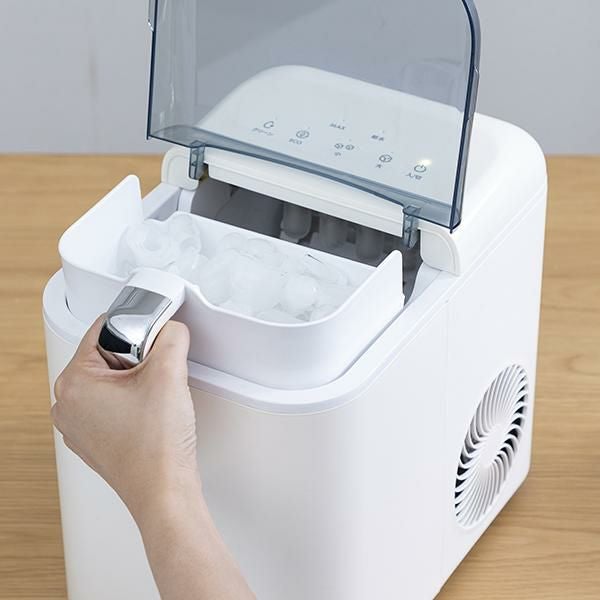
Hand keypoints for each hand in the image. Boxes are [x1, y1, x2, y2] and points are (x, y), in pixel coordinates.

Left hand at [51, 316, 197, 517]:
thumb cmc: (156, 446)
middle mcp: (67, 405)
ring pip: (113, 379)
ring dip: (138, 380)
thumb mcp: (169, 372)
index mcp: (73, 383)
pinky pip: (113, 404)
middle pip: (108, 354)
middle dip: (138, 358)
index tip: (155, 343)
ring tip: (154, 400)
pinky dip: (134, 402)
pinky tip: (150, 415)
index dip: (137, 330)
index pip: (104, 330)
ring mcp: (79, 425)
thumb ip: (172, 336)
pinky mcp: (94, 439)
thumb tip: (170, 327)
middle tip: (156, 378)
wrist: (164, 492)